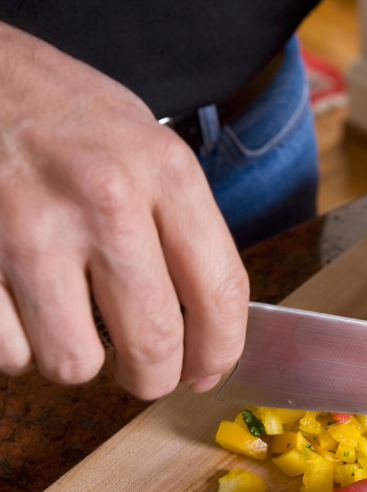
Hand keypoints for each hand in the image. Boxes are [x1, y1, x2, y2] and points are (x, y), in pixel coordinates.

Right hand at [0, 23, 248, 398]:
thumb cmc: (59, 112)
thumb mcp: (144, 143)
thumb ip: (181, 227)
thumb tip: (207, 324)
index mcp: (164, 172)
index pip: (220, 292)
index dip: (221, 351)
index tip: (209, 372)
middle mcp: (104, 201)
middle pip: (153, 344)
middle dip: (154, 379)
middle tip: (146, 374)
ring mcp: (30, 229)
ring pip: (75, 363)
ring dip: (78, 358)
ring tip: (69, 320)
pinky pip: (9, 352)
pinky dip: (17, 345)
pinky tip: (19, 306)